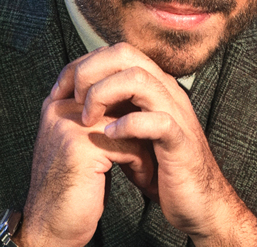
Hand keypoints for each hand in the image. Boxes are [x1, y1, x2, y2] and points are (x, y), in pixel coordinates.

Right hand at [15, 92, 154, 246]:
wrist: (49, 229)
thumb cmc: (70, 190)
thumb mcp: (79, 145)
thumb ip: (95, 119)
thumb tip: (132, 97)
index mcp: (58, 104)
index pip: (104, 85)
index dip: (128, 110)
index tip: (139, 134)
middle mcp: (60, 108)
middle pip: (119, 101)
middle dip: (138, 127)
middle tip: (148, 149)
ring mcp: (69, 125)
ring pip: (128, 121)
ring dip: (143, 147)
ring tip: (144, 166)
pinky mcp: (81, 146)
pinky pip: (129, 143)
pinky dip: (141, 163)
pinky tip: (139, 178)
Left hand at [51, 43, 256, 246]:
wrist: (198, 203)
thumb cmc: (160, 167)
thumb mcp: (129, 131)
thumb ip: (111, 110)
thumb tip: (73, 97)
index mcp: (153, 85)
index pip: (114, 52)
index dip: (82, 65)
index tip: (59, 89)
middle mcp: (165, 91)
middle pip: (125, 54)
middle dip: (90, 71)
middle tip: (71, 100)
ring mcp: (176, 113)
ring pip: (140, 79)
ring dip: (104, 94)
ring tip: (88, 119)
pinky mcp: (181, 141)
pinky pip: (157, 121)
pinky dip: (129, 125)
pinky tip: (110, 136)